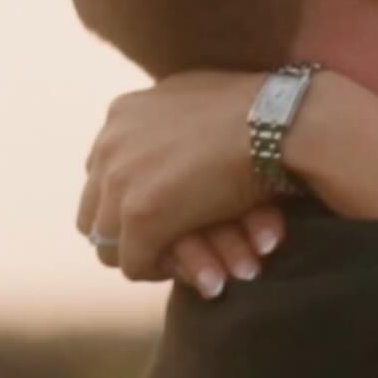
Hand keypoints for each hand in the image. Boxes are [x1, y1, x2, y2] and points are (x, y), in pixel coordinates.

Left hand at [77, 74, 288, 287]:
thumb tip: (180, 142)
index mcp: (122, 114)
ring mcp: (121, 180)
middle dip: (130, 237)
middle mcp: (110, 144)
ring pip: (109, 243)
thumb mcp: (203, 105)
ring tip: (189, 267)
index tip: (170, 219)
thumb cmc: (263, 116)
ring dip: (150, 258)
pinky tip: (201, 272)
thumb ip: (177, 125)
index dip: (132, 203)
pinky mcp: (141, 216)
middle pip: (96, 211)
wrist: (281, 122)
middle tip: (169, 253)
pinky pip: (135, 264)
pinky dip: (165, 273)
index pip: (105, 174)